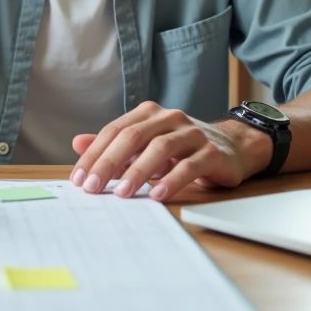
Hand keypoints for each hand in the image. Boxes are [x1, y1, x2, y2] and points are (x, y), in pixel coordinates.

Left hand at [69, 101, 268, 201]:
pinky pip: (189, 166)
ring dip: (138, 172)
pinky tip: (157, 196)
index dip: (95, 154)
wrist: (233, 147)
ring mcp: (192, 134)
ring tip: (122, 194)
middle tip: (93, 187)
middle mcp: (170, 118)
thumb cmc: (182, 149)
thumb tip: (77, 143)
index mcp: (149, 114)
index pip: (115, 131)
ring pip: (160, 148)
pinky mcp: (212, 153)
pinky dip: (171, 181)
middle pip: (133, 136)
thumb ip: (114, 145)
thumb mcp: (145, 144)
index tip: (79, 179)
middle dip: (109, 163)